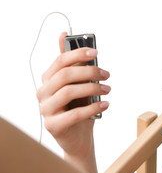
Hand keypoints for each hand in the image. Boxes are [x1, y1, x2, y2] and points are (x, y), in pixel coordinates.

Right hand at [36, 33, 110, 158]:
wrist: (78, 138)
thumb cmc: (79, 107)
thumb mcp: (79, 84)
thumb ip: (74, 63)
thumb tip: (64, 34)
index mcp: (48, 80)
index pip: (60, 62)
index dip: (78, 54)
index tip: (95, 52)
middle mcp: (43, 93)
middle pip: (64, 75)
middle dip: (89, 72)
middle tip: (107, 75)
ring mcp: (46, 110)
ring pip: (68, 92)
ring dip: (92, 89)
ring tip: (107, 90)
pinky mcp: (53, 125)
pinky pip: (74, 114)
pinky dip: (92, 108)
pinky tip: (105, 105)